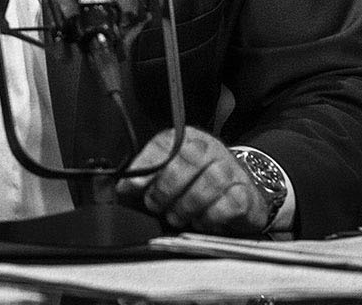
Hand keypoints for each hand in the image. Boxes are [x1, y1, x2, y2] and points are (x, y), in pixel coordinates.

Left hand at [116, 127, 270, 235]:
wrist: (237, 199)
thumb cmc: (195, 188)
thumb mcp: (167, 178)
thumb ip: (142, 179)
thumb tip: (117, 186)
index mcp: (187, 140)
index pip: (166, 144)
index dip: (146, 166)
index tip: (131, 187)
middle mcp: (211, 149)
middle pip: (188, 160)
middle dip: (165, 189)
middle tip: (156, 206)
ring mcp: (231, 170)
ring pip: (209, 182)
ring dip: (186, 206)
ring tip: (177, 217)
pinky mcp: (245, 193)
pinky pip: (228, 204)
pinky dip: (210, 217)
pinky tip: (201, 221)